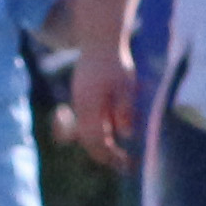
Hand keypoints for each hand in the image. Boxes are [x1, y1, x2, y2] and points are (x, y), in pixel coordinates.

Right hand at [61, 45, 136, 164]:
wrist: (99, 40)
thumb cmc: (115, 62)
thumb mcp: (125, 85)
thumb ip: (124, 109)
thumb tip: (126, 135)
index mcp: (89, 106)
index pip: (95, 140)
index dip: (109, 155)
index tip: (125, 164)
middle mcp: (80, 107)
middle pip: (88, 141)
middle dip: (106, 155)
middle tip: (126, 164)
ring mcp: (79, 103)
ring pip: (87, 133)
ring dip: (103, 144)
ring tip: (121, 153)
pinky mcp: (82, 99)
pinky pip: (88, 122)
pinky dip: (100, 131)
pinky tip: (115, 132)